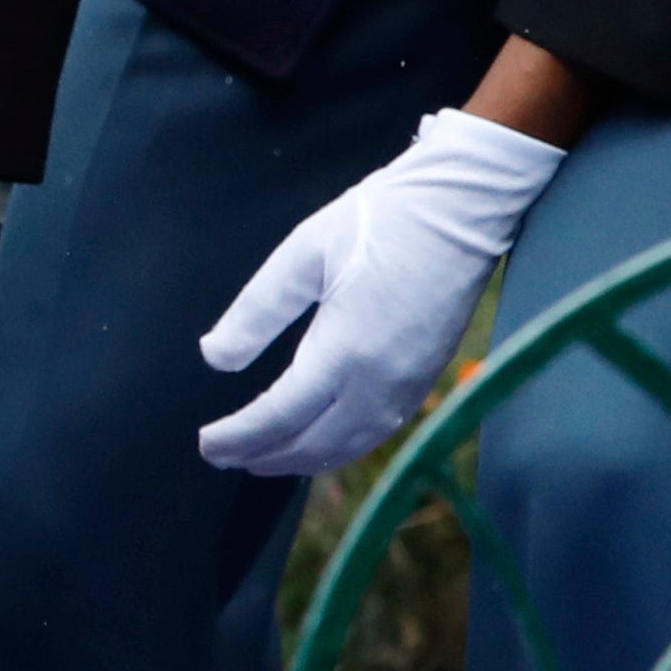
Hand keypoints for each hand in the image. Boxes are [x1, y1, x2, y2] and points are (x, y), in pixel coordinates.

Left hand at [197, 108, 567, 476]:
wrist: (463, 210)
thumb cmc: (381, 220)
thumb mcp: (304, 253)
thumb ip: (257, 311)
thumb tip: (213, 356)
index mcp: (344, 349)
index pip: (280, 414)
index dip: (239, 436)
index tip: (207, 444)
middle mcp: (379, 382)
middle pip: (313, 443)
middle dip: (264, 455)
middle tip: (222, 456)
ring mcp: (408, 386)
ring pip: (347, 446)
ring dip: (301, 459)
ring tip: (262, 458)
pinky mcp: (425, 379)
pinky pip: (375, 433)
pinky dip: (339, 448)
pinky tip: (319, 441)